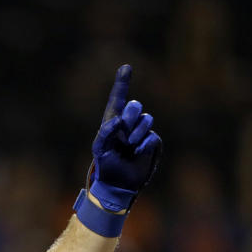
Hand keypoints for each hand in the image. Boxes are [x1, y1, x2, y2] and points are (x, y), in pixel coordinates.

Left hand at [88, 65, 161, 210]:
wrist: (119, 184)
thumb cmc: (106, 164)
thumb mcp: (99, 149)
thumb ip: (104, 132)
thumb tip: (117, 120)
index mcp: (113, 122)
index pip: (117, 100)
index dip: (122, 83)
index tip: (126, 68)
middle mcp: (128, 124)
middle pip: (135, 106)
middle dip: (130, 117)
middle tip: (124, 131)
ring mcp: (141, 133)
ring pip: (146, 120)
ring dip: (136, 134)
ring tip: (129, 148)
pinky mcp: (152, 143)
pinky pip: (152, 137)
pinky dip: (143, 146)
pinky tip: (137, 154)